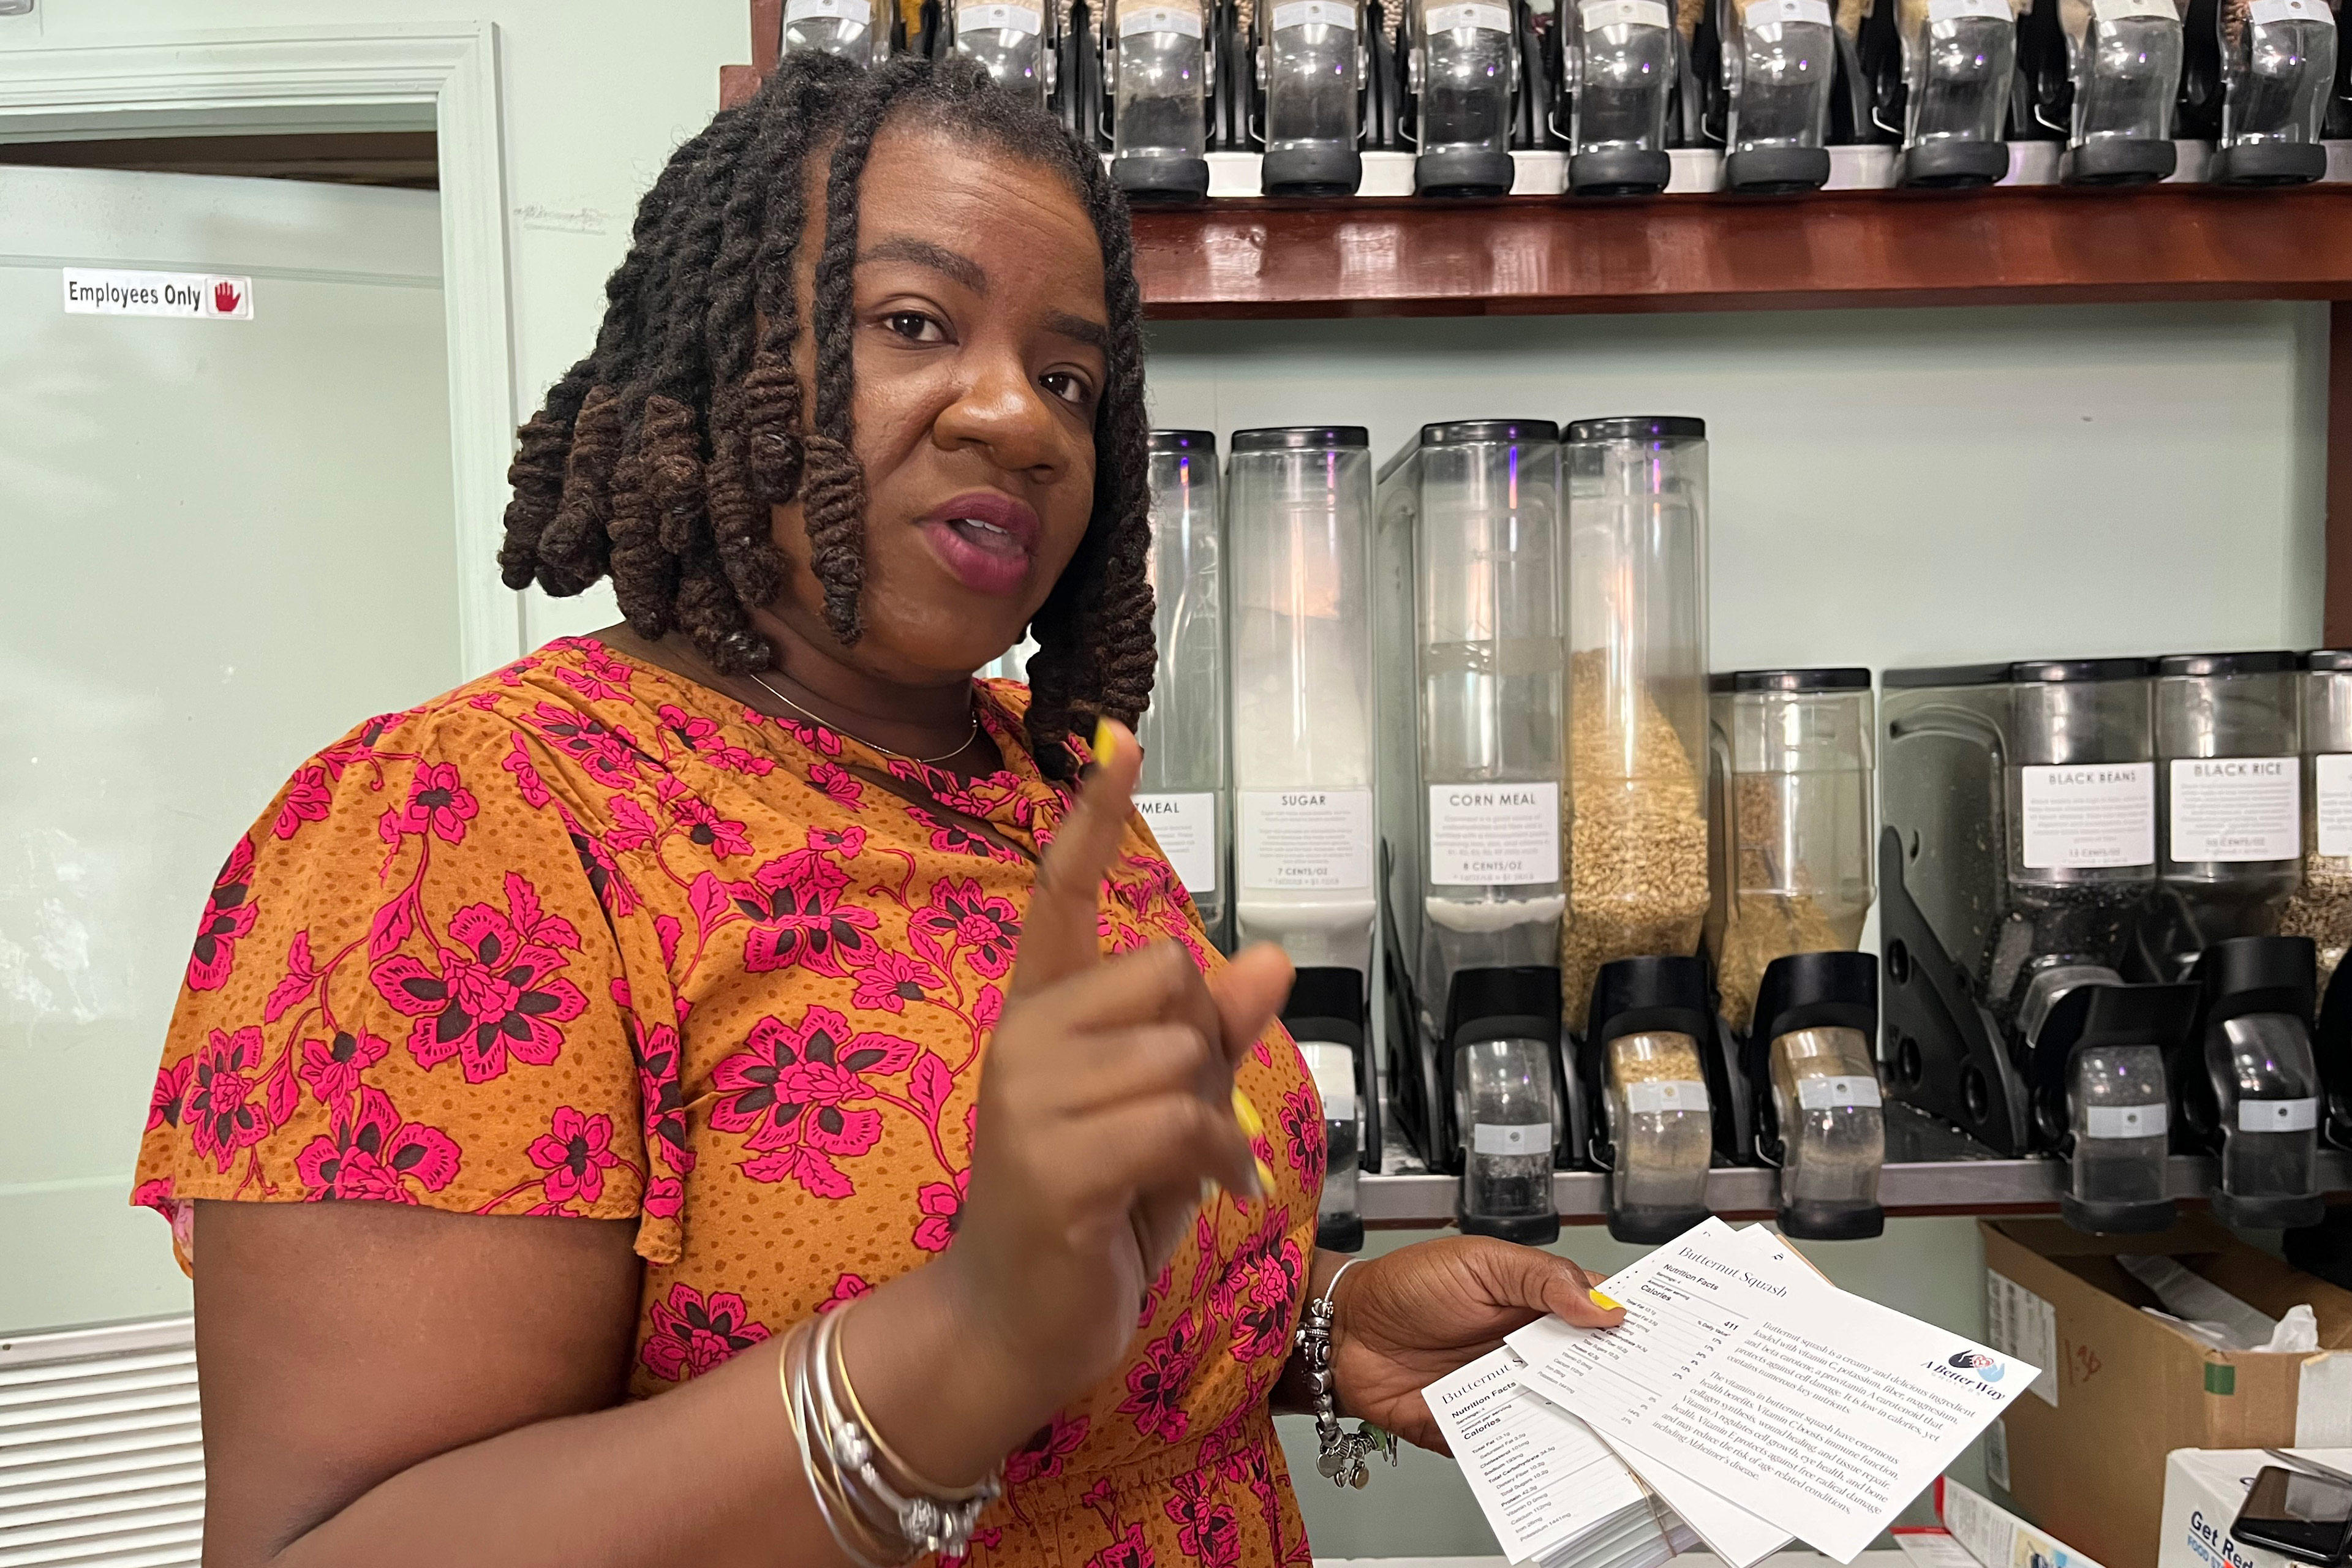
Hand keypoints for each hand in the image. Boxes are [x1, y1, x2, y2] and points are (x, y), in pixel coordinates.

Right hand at [941, 722, 1294, 1428]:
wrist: (1017, 1328)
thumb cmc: (1096, 1213)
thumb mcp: (1167, 1113)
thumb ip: (1212, 1036)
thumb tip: (1268, 955)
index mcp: (1042, 1014)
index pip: (1062, 893)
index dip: (1095, 817)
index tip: (1121, 741)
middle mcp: (1023, 1038)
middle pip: (1167, 972)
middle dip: (1205, 1044)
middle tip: (1185, 1118)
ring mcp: (1027, 1099)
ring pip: (1181, 1052)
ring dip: (1217, 1118)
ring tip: (1191, 1170)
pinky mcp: (1051, 1163)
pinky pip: (1180, 1120)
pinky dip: (1219, 1161)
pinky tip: (1209, 1195)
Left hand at [1327, 1237, 1624, 1452]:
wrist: (1343, 1331)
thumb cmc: (1406, 1287)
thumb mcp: (1480, 1262)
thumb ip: (1542, 1279)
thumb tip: (1604, 1306)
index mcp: (1536, 1305)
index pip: (1597, 1320)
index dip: (1630, 1332)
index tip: (1665, 1345)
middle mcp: (1527, 1352)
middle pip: (1588, 1376)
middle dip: (1618, 1388)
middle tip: (1649, 1398)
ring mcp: (1504, 1393)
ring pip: (1560, 1416)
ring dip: (1584, 1425)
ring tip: (1617, 1435)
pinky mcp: (1478, 1429)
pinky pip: (1516, 1446)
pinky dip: (1535, 1453)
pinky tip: (1558, 1456)